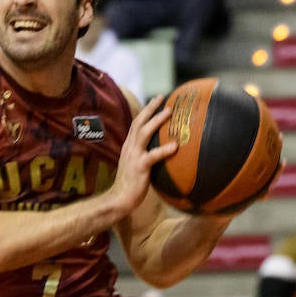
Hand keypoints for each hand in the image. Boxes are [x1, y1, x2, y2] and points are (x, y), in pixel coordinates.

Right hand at [108, 94, 173, 217]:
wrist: (119, 199)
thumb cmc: (131, 184)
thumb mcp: (136, 165)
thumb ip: (145, 155)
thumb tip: (162, 150)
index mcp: (129, 146)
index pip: (136, 123)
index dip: (146, 110)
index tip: (157, 100)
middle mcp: (129, 147)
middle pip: (138, 122)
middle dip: (150, 108)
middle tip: (162, 97)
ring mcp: (133, 156)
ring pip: (143, 133)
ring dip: (156, 121)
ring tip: (169, 112)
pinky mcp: (139, 167)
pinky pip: (153, 156)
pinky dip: (164, 149)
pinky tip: (175, 146)